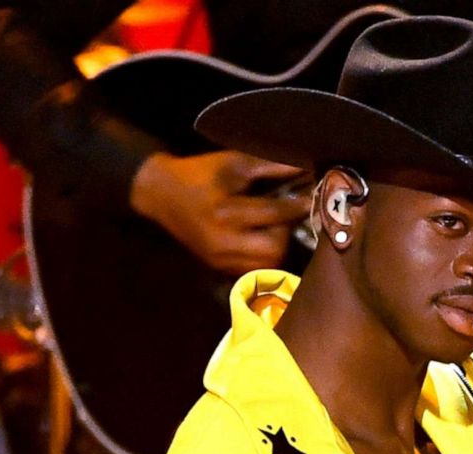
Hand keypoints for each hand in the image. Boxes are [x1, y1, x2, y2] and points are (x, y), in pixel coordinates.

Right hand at [129, 150, 307, 274]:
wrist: (161, 194)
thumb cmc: (200, 174)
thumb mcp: (233, 163)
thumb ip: (270, 167)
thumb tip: (305, 167)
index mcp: (223, 212)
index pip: (273, 214)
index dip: (297, 206)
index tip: (311, 199)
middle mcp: (221, 242)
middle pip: (274, 249)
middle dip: (285, 232)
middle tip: (284, 216)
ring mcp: (219, 259)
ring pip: (267, 265)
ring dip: (278, 247)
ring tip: (273, 228)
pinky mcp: (219, 267)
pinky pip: (254, 271)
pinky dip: (265, 257)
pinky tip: (262, 240)